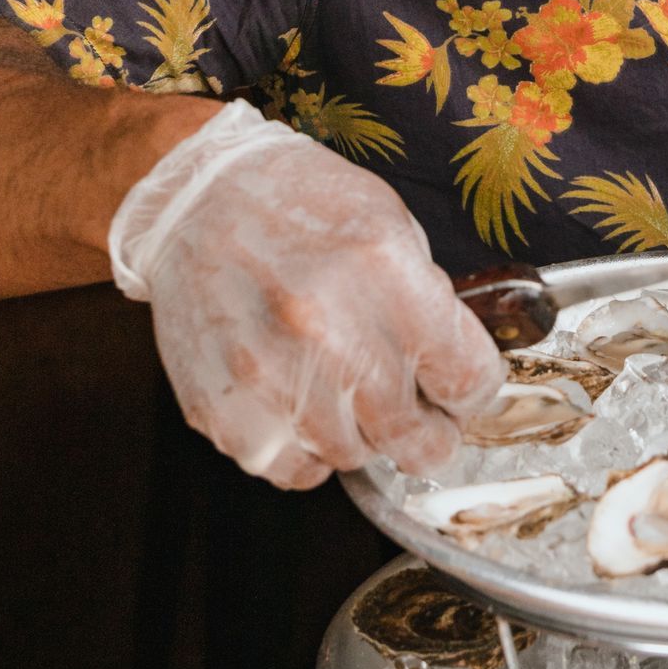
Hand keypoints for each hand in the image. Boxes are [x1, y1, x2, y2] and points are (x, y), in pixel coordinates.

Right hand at [108, 103, 504, 488]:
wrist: (195, 200)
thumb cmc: (298, 205)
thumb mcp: (388, 223)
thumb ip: (427, 300)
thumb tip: (454, 370)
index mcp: (385, 271)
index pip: (467, 378)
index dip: (472, 391)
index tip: (460, 392)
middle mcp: (332, 331)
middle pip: (415, 438)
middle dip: (429, 433)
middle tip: (421, 420)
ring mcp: (273, 377)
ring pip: (353, 457)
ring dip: (359, 434)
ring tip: (341, 389)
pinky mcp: (225, 410)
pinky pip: (291, 468)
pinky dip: (303, 449)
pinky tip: (297, 403)